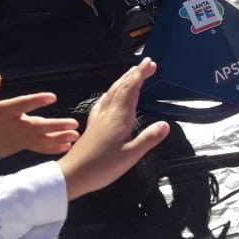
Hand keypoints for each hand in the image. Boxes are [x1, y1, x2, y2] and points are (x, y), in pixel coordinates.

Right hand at [0, 73, 79, 158]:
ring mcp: (19, 138)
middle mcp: (14, 126)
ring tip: (75, 135)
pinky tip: (66, 146)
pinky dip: (51, 148)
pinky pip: (38, 147)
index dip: (37, 100)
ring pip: (41, 138)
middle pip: (38, 126)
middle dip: (57, 125)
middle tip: (74, 123)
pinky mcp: (21, 145)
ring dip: (59, 137)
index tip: (52, 96)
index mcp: (4, 112)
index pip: (23, 105)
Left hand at [58, 58, 168, 200]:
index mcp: (120, 117)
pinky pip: (103, 102)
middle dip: (135, 73)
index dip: (140, 74)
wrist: (72, 175)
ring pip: (112, 92)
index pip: (131, 89)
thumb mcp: (130, 156)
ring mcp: (99, 118)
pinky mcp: (93, 125)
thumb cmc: (102, 167)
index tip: (150, 63)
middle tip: (147, 63)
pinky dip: (110, 93)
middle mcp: (109, 113)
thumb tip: (166, 124)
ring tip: (132, 73)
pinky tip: (108, 95)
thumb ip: (148, 139)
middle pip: (122, 86)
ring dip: (124, 80)